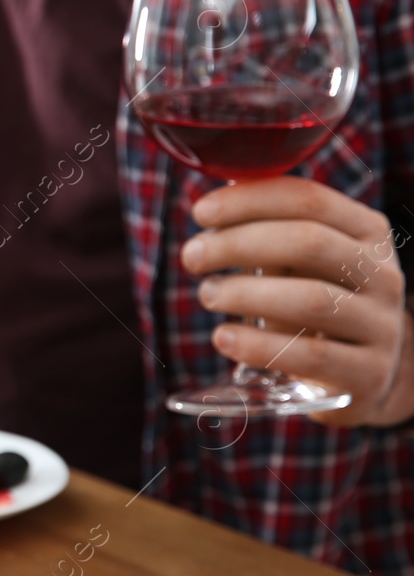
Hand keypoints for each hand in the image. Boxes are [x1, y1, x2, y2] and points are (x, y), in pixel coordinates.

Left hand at [181, 177, 413, 426]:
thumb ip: (265, 232)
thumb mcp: (302, 262)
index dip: (249, 201)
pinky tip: (223, 337)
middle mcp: (383, 275)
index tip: (200, 213)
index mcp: (367, 233)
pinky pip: (309, 355)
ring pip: (311, 299)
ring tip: (207, 294)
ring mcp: (381, 327)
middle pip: (309, 243)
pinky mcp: (367, 375)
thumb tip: (209, 209)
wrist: (366, 375)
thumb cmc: (316, 301)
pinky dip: (257, 345)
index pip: (310, 200)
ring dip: (245, 293)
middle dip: (238, 244)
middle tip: (192, 256)